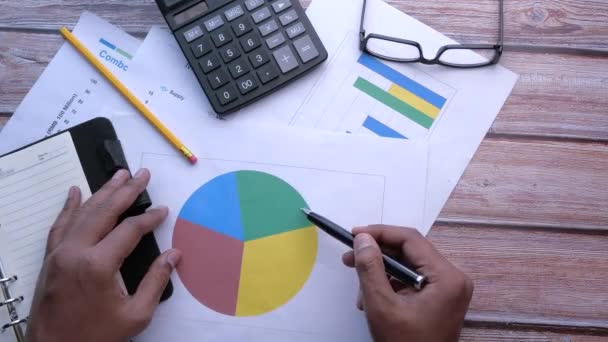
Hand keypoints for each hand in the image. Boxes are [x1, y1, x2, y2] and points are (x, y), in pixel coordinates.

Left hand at [26, 169, 180, 341]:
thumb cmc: (95, 336)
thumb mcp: (135, 315)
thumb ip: (156, 281)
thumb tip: (174, 255)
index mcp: (98, 265)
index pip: (129, 230)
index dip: (150, 218)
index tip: (163, 211)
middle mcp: (76, 252)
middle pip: (105, 211)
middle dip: (127, 191)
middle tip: (141, 174)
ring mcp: (60, 253)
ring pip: (83, 212)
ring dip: (102, 192)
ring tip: (118, 175)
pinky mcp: (50, 258)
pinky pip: (60, 225)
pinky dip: (69, 207)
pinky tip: (74, 192)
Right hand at [342, 225, 472, 341]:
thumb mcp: (382, 306)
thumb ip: (370, 268)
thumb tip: (363, 239)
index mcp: (446, 277)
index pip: (410, 240)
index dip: (380, 233)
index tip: (354, 234)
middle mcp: (452, 279)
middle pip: (409, 252)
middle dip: (377, 256)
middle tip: (348, 258)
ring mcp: (447, 290)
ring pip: (407, 267)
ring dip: (380, 274)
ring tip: (360, 293)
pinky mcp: (439, 300)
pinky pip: (411, 281)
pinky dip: (389, 286)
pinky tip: (371, 300)